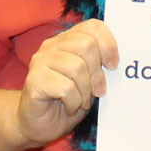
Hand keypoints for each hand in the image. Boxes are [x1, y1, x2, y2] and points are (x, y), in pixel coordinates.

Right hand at [15, 20, 118, 147]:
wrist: (37, 124)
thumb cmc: (66, 102)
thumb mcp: (89, 81)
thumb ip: (99, 66)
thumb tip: (116, 62)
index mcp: (67, 40)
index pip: (93, 26)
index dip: (108, 44)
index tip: (113, 66)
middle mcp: (52, 46)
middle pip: (87, 45)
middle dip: (97, 73)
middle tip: (97, 91)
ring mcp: (40, 61)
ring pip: (77, 67)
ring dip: (85, 91)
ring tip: (80, 102)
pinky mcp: (34, 80)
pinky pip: (66, 88)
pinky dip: (73, 102)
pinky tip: (69, 107)